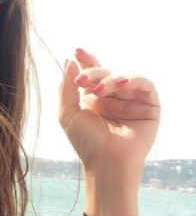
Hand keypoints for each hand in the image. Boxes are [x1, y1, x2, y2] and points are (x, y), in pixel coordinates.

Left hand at [58, 48, 160, 215]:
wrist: (106, 163)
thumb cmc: (86, 142)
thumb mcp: (68, 113)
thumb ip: (66, 87)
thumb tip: (69, 61)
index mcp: (94, 98)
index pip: (91, 73)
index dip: (86, 60)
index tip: (76, 51)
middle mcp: (113, 97)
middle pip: (105, 72)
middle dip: (93, 72)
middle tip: (82, 81)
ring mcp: (131, 101)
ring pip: (123, 76)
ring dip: (110, 79)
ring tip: (99, 89)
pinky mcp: (149, 106)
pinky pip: (145, 84)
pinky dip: (133, 79)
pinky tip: (121, 83)